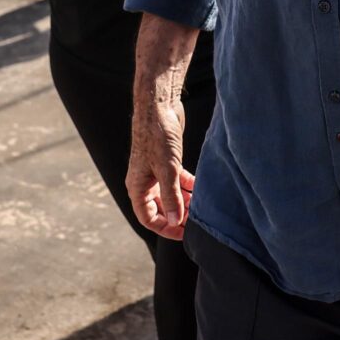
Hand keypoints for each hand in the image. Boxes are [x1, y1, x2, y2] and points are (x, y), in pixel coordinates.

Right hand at [128, 97, 192, 239]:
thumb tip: (176, 221)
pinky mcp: (167, 161)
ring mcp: (155, 171)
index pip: (148, 218)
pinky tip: (201, 189)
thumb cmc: (156, 136)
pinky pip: (177, 180)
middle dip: (178, 216)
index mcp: (137, 187)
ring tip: (201, 207)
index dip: (166, 228)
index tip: (184, 233)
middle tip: (197, 222)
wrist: (159, 106)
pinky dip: (188, 186)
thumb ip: (172, 197)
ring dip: (185, 202)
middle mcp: (144, 181)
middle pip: (161, 208)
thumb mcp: (167, 170)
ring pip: (170, 194)